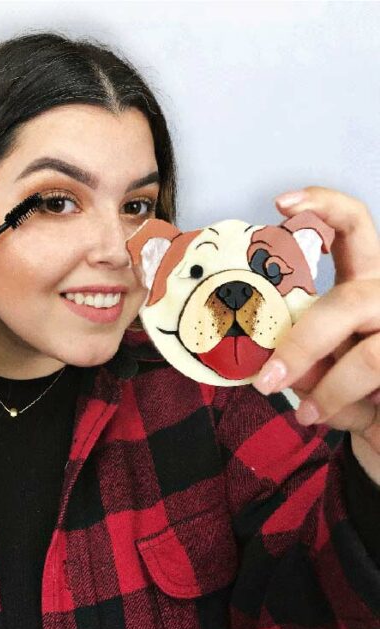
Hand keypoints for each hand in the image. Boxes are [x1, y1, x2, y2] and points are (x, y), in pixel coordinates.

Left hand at [252, 187, 379, 455]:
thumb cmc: (348, 394)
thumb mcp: (314, 371)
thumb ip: (298, 357)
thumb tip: (268, 358)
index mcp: (364, 283)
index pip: (354, 228)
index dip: (324, 206)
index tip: (280, 204)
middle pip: (349, 301)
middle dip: (303, 344)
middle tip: (266, 381)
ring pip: (369, 356)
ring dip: (329, 390)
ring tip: (303, 413)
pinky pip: (375, 387)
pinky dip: (347, 409)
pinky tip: (341, 418)